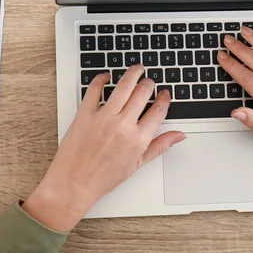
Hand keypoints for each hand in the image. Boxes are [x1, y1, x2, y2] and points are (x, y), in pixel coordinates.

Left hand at [23, 65, 184, 231]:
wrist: (74, 183)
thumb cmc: (103, 177)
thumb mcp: (137, 164)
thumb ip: (159, 146)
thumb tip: (178, 136)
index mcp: (138, 139)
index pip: (158, 110)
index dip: (164, 99)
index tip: (164, 94)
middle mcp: (123, 125)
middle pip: (143, 93)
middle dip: (150, 84)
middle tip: (150, 81)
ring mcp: (103, 117)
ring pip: (124, 86)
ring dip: (133, 73)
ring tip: (137, 69)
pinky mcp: (85, 113)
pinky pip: (95, 88)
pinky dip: (102, 78)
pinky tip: (106, 77)